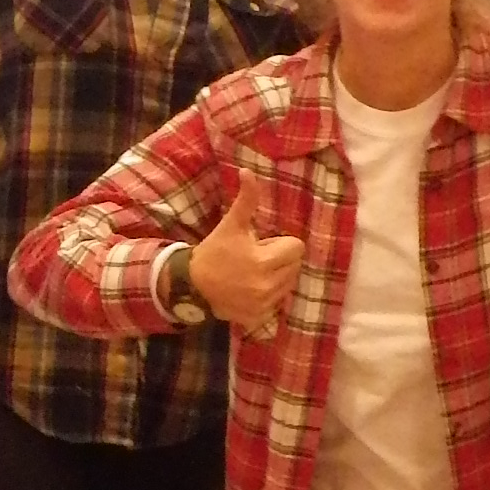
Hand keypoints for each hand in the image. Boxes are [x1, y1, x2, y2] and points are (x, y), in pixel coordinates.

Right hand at [187, 169, 305, 326]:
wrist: (193, 286)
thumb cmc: (215, 252)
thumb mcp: (232, 224)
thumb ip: (246, 200)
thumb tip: (248, 171)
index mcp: (263, 261)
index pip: (297, 247)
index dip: (281, 243)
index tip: (262, 245)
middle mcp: (267, 286)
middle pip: (294, 266)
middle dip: (280, 259)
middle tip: (255, 258)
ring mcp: (263, 305)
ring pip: (288, 285)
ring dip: (276, 277)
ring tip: (252, 274)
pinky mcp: (258, 318)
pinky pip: (277, 303)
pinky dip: (268, 296)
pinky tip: (249, 290)